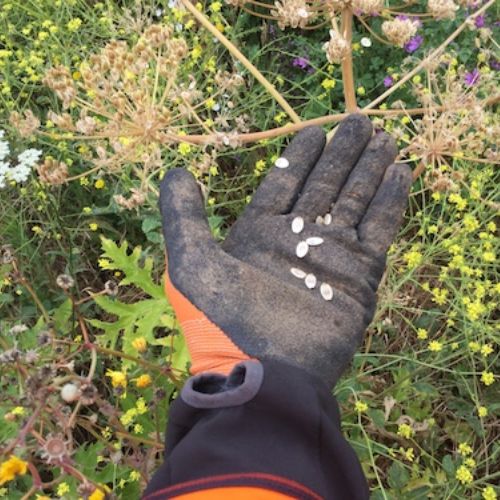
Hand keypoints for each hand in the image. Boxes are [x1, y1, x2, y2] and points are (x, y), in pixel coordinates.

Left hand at [160, 114, 411, 386]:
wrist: (267, 373)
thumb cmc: (224, 320)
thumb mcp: (191, 263)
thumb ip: (183, 216)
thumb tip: (176, 172)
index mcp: (260, 233)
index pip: (285, 182)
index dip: (300, 155)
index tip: (314, 129)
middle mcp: (297, 239)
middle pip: (324, 184)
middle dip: (341, 153)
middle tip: (358, 120)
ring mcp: (331, 254)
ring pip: (354, 199)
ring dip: (369, 168)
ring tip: (383, 137)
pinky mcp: (360, 273)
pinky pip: (380, 227)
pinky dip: (391, 200)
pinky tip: (400, 172)